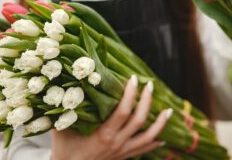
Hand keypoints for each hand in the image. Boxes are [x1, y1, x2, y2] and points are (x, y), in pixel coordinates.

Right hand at [51, 76, 171, 159]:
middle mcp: (116, 143)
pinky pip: (144, 150)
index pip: (123, 111)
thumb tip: (66, 86)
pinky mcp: (124, 157)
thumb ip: (65, 110)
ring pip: (148, 137)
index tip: (133, 79)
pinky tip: (163, 137)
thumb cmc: (64, 149)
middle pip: (140, 120)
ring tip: (169, 111)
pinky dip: (155, 142)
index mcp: (103, 134)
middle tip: (150, 85)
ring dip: (161, 123)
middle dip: (147, 101)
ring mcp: (122, 151)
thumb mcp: (62, 128)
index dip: (130, 94)